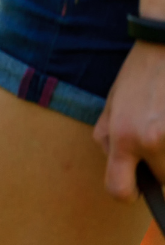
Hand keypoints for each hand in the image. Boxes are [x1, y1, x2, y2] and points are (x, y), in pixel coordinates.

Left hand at [94, 41, 164, 201]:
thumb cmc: (138, 76)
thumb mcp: (111, 107)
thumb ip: (109, 141)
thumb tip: (120, 169)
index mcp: (123, 137)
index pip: (119, 191)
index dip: (127, 192)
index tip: (135, 184)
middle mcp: (151, 141)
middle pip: (161, 180)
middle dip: (158, 167)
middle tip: (156, 137)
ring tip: (163, 123)